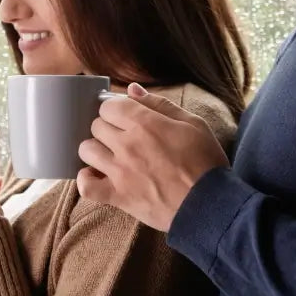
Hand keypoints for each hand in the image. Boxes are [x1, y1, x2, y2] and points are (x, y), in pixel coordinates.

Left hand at [76, 84, 228, 231]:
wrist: (210, 205)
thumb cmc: (205, 163)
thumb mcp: (193, 124)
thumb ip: (159, 104)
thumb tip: (132, 90)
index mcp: (145, 124)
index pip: (109, 105)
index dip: (116, 109)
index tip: (124, 117)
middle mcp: (127, 144)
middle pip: (96, 125)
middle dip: (107, 127)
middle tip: (122, 137)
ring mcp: (119, 171)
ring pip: (86, 150)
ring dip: (95, 150)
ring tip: (110, 155)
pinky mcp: (118, 196)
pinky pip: (86, 186)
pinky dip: (86, 180)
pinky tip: (96, 176)